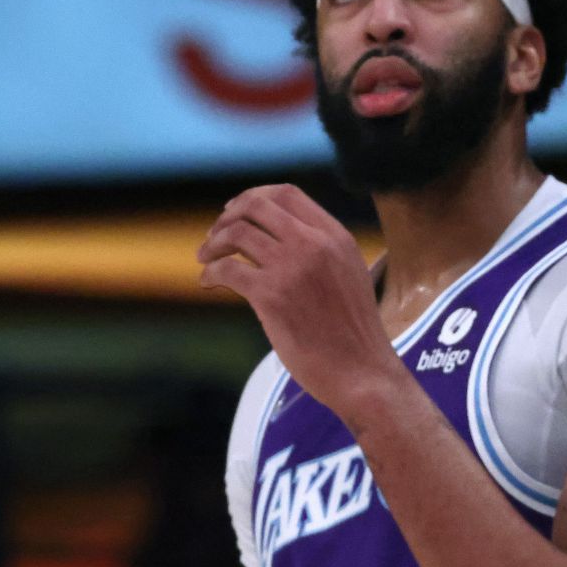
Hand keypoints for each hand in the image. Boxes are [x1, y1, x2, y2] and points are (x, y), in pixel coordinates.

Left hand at [198, 184, 409, 421]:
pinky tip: (207, 282)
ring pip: (237, 234)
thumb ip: (320, 251)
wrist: (361, 372)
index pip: (287, 194)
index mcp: (335, 236)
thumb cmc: (353, 334)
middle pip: (256, 206)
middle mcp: (314, 244)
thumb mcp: (347, 275)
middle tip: (214, 235)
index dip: (253, 197)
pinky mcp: (271, 297)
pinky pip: (227, 270)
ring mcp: (292, 268)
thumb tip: (273, 238)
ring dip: (213, 244)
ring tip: (205, 258)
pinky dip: (210, 273)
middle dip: (228, 216)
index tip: (236, 212)